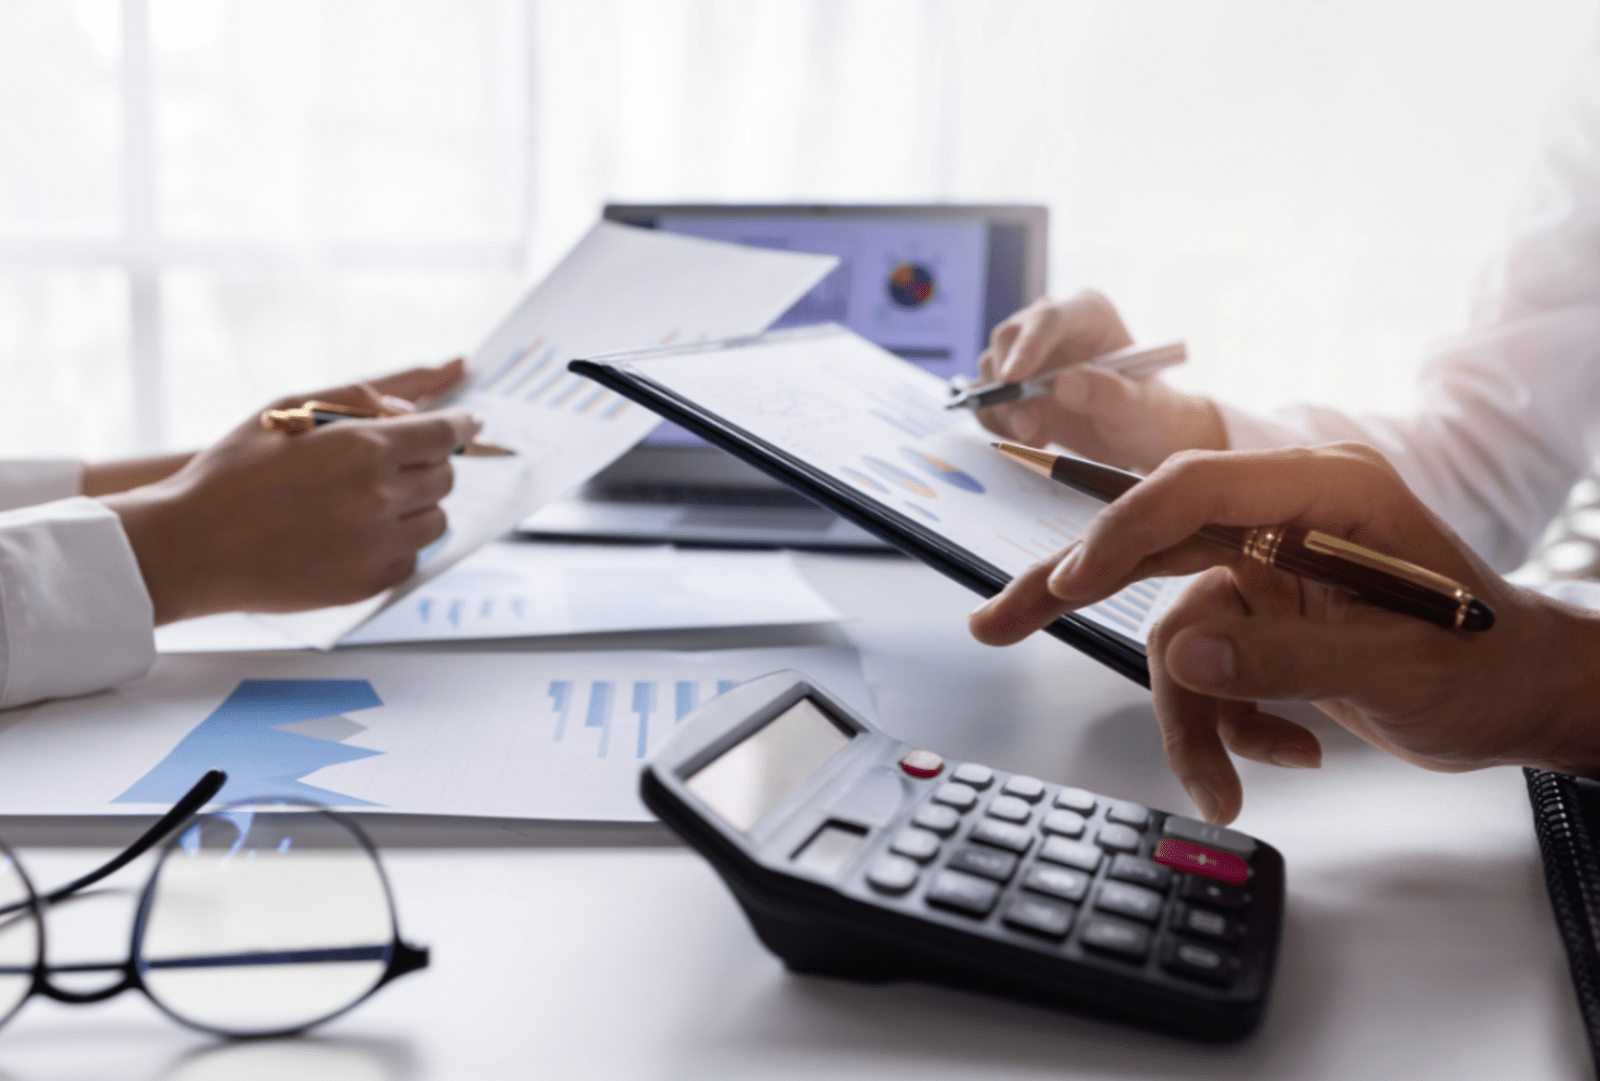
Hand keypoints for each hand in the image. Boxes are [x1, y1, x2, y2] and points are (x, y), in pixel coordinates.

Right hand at [100, 360, 477, 623]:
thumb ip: (355, 399)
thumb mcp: (286, 410)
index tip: (469, 424)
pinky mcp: (368, 583)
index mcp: (361, 449)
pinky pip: (412, 558)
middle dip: (430, 464)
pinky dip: (398, 543)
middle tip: (402, 463)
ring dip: (418, 506)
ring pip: (437, 521)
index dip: (462, 426)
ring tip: (376, 501)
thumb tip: (409, 410)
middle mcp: (378, 498)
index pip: (443, 434)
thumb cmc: (230, 474)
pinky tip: (360, 533)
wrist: (190, 546)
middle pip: (445, 477)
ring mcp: (376, 546)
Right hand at [968, 443, 1599, 823]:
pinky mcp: (1261, 617)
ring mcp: (1268, 569)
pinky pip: (1205, 670)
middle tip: (996, 623)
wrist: (1520, 700)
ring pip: (1174, 632)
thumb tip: (1182, 653)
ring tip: (1223, 788)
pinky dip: (1231, 725)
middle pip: (1150, 542)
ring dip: (1191, 720)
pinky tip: (1290, 753)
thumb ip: (1284, 655)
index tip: (1069, 583)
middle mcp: (1282, 521)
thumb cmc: (1485, 666)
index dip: (1122, 533)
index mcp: (1323, 493)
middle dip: (1073, 590)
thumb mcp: (1394, 665)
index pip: (1193, 491)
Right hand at [976, 291, 1225, 472]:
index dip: (1027, 346)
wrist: (1134, 436)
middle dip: (1008, 385)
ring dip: (1003, 409)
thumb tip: (1064, 383)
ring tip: (1036, 436)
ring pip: (991, 370)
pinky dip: (997, 420)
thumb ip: (1107, 393)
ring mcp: (1029, 353)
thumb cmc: (1144, 413)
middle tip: (1027, 426)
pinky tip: (1030, 437)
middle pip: (1008, 339)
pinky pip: (987, 396)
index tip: (1013, 380)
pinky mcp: (1014, 383)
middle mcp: (1052, 327)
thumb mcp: (1137, 408)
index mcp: (1088, 314)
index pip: (1049, 318)